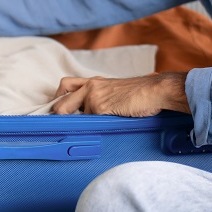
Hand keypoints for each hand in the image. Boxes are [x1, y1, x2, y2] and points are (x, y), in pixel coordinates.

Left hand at [50, 72, 189, 116]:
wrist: (154, 90)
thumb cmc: (139, 94)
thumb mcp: (115, 92)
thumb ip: (100, 98)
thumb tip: (87, 115)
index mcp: (93, 81)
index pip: (65, 86)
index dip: (58, 100)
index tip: (57, 112)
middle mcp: (91, 86)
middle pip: (60, 102)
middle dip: (57, 115)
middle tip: (62, 125)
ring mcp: (94, 96)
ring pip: (72, 115)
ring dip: (80, 124)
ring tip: (91, 130)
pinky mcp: (101, 107)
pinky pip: (88, 121)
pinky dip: (92, 127)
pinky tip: (103, 128)